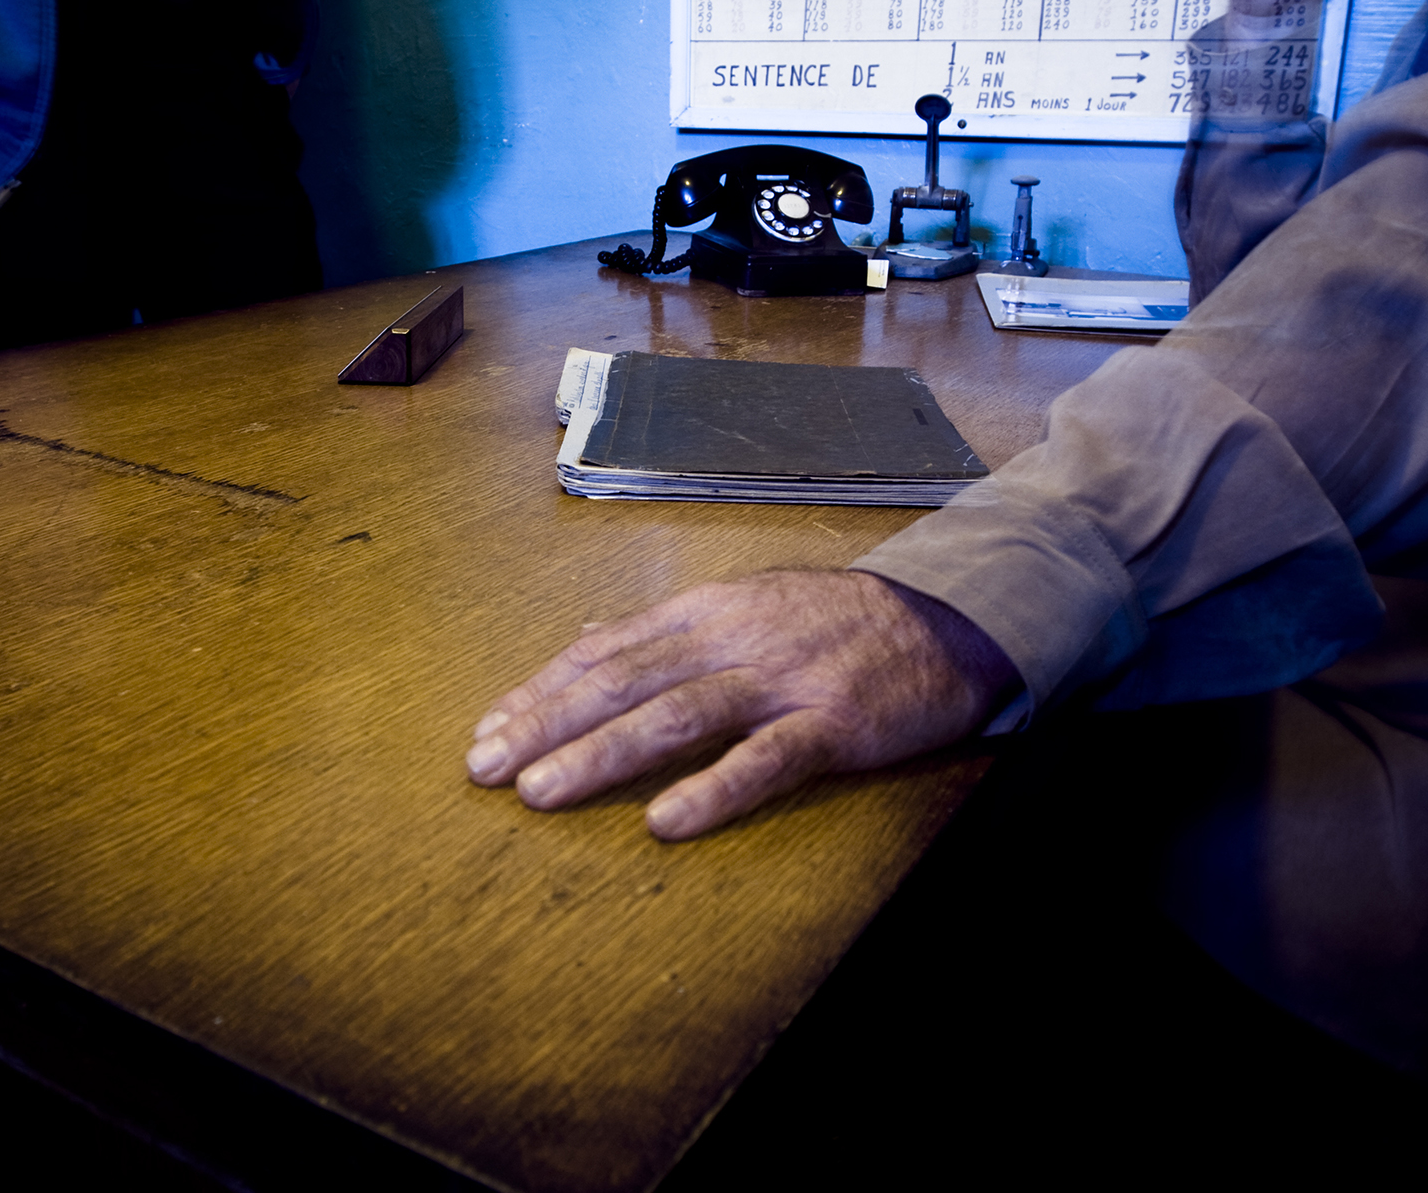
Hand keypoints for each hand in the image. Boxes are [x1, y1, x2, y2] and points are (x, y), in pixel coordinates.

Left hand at [464, 570, 1018, 840]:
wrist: (942, 621)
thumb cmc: (831, 621)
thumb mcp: (740, 606)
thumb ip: (663, 630)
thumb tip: (587, 641)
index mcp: (702, 612)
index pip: (602, 653)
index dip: (540, 692)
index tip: (487, 732)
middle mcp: (730, 639)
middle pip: (621, 682)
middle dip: (546, 725)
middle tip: (486, 768)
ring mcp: (780, 680)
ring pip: (676, 715)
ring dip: (601, 754)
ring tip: (542, 792)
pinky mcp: (832, 724)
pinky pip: (765, 759)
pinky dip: (713, 789)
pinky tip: (665, 821)